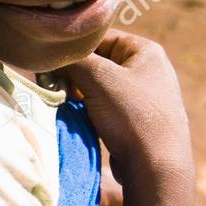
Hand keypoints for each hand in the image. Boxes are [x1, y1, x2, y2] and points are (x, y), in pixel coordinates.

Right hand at [66, 30, 193, 191]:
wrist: (156, 168)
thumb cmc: (132, 116)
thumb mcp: (98, 78)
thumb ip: (72, 60)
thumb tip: (49, 57)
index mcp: (146, 51)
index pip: (99, 37)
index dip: (73, 50)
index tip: (52, 65)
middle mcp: (148, 70)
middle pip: (98, 62)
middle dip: (74, 74)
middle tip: (56, 86)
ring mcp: (143, 97)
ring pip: (99, 86)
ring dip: (79, 94)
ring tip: (66, 103)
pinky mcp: (136, 120)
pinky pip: (105, 107)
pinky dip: (89, 110)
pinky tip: (78, 119)